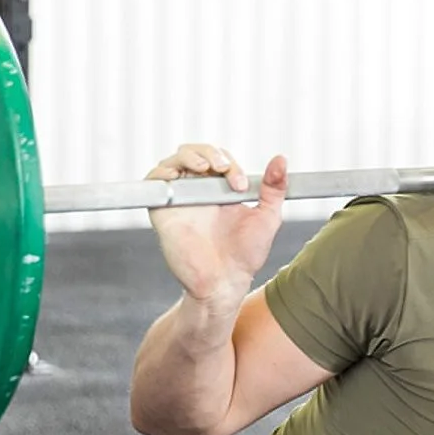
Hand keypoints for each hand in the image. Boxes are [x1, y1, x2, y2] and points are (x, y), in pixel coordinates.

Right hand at [145, 143, 288, 306]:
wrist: (224, 282)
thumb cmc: (244, 255)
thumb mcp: (267, 217)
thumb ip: (274, 189)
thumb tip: (281, 159)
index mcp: (221, 190)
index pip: (218, 159)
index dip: (229, 163)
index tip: (241, 186)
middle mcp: (198, 191)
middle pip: (194, 152)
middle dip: (209, 152)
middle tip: (223, 168)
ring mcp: (180, 199)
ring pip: (174, 161)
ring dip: (189, 156)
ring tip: (205, 168)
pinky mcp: (162, 211)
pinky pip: (153, 182)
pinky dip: (162, 172)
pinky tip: (177, 175)